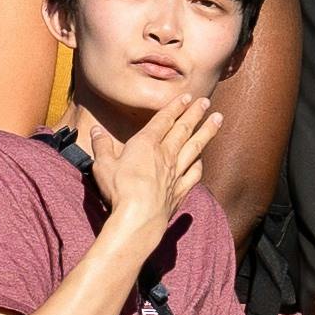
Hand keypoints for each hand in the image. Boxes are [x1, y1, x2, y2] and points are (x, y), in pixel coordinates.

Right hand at [101, 88, 223, 240]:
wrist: (138, 218)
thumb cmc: (119, 189)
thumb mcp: (102, 164)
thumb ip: (101, 146)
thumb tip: (96, 131)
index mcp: (146, 144)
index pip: (164, 120)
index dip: (175, 107)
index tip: (187, 97)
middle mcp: (165, 154)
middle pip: (183, 129)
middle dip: (195, 113)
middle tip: (206, 102)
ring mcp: (176, 173)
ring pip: (195, 147)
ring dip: (207, 132)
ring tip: (218, 119)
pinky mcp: (180, 191)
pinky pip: (194, 174)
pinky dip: (199, 165)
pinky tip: (202, 160)